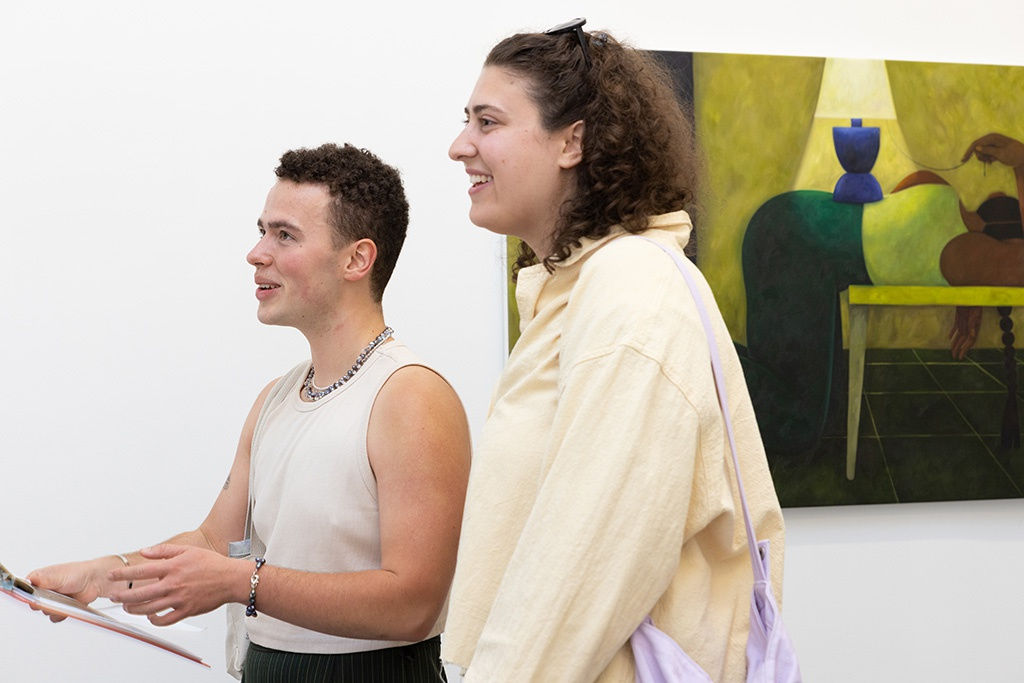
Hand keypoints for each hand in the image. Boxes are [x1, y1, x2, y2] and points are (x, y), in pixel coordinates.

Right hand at [26, 559, 115, 621]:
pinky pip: (54, 617)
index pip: (23, 591)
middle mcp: (43, 590)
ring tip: (64, 599)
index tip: (35, 597)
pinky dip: (61, 614)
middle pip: (34, 604)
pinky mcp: (60, 608)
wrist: (93, 581)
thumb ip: (41, 580)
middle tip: (53, 597)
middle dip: (43, 603)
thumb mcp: (57, 575)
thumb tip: (27, 582)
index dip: (28, 595)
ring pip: (45, 612)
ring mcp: (52, 600)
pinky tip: (67, 606)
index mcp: (38, 579)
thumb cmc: (76, 573)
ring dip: (54, 608)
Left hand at [108, 544, 241, 626]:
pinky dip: (154, 621)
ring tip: (127, 607)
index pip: (141, 571)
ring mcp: (180, 599)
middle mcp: (174, 584)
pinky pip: (165, 620)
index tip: (112, 576)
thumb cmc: (212, 564)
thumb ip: (164, 551)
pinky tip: (150, 617)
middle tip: (114, 596)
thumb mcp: (188, 550)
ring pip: (149, 609)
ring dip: (134, 609)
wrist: (231, 579)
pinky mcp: (187, 611)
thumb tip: (145, 552)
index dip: (123, 574)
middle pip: (140, 593)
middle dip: (122, 596)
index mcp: (173, 567)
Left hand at [949, 306, 981, 359]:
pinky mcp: (959, 318)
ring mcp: (964, 323)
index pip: (969, 342)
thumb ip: (973, 326)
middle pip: (963, 341)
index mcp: (974, 328)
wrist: (971, 296)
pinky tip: (948, 338)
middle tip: (954, 357)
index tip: (960, 357)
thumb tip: (972, 336)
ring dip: (955, 343)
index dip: (964, 350)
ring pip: (959, 336)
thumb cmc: (974, 305)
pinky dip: (952, 333)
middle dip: (959, 349)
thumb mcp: (974, 316)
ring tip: (952, 350)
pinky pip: (956, 328)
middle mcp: (969, 327)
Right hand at [961, 133, 1023, 169]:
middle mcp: (991, 139)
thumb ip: (988, 150)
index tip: (963, 160)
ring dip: (984, 158)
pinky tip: (993, 160)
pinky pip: (985, 153)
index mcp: (992, 138)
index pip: (976, 143)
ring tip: (992, 160)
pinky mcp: (994, 148)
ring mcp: (992, 143)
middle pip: (977, 148)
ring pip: (981, 152)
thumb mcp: (1001, 153)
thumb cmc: (1014, 155)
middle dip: (980, 156)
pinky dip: (987, 158)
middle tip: (988, 161)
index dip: (969, 151)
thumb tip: (976, 147)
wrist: (1023, 157)